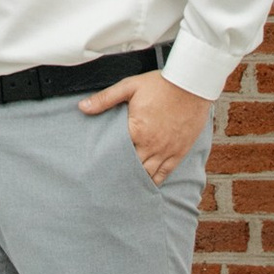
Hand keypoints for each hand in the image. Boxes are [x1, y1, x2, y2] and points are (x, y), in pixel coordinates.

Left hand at [80, 66, 211, 183]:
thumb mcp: (129, 86)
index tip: (97, 168)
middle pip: (131, 167)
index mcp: (136, 130)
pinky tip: (147, 186)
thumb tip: (82, 107)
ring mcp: (166, 150)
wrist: (191, 85)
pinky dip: (155, 181)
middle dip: (120, 174)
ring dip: (136, 180)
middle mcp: (150, 145)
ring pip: (148, 173)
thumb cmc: (161, 84)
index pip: (116, 152)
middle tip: (108, 183)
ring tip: (124, 189)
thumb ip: (105, 99)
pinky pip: (165, 173)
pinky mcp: (179, 152)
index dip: (106, 161)